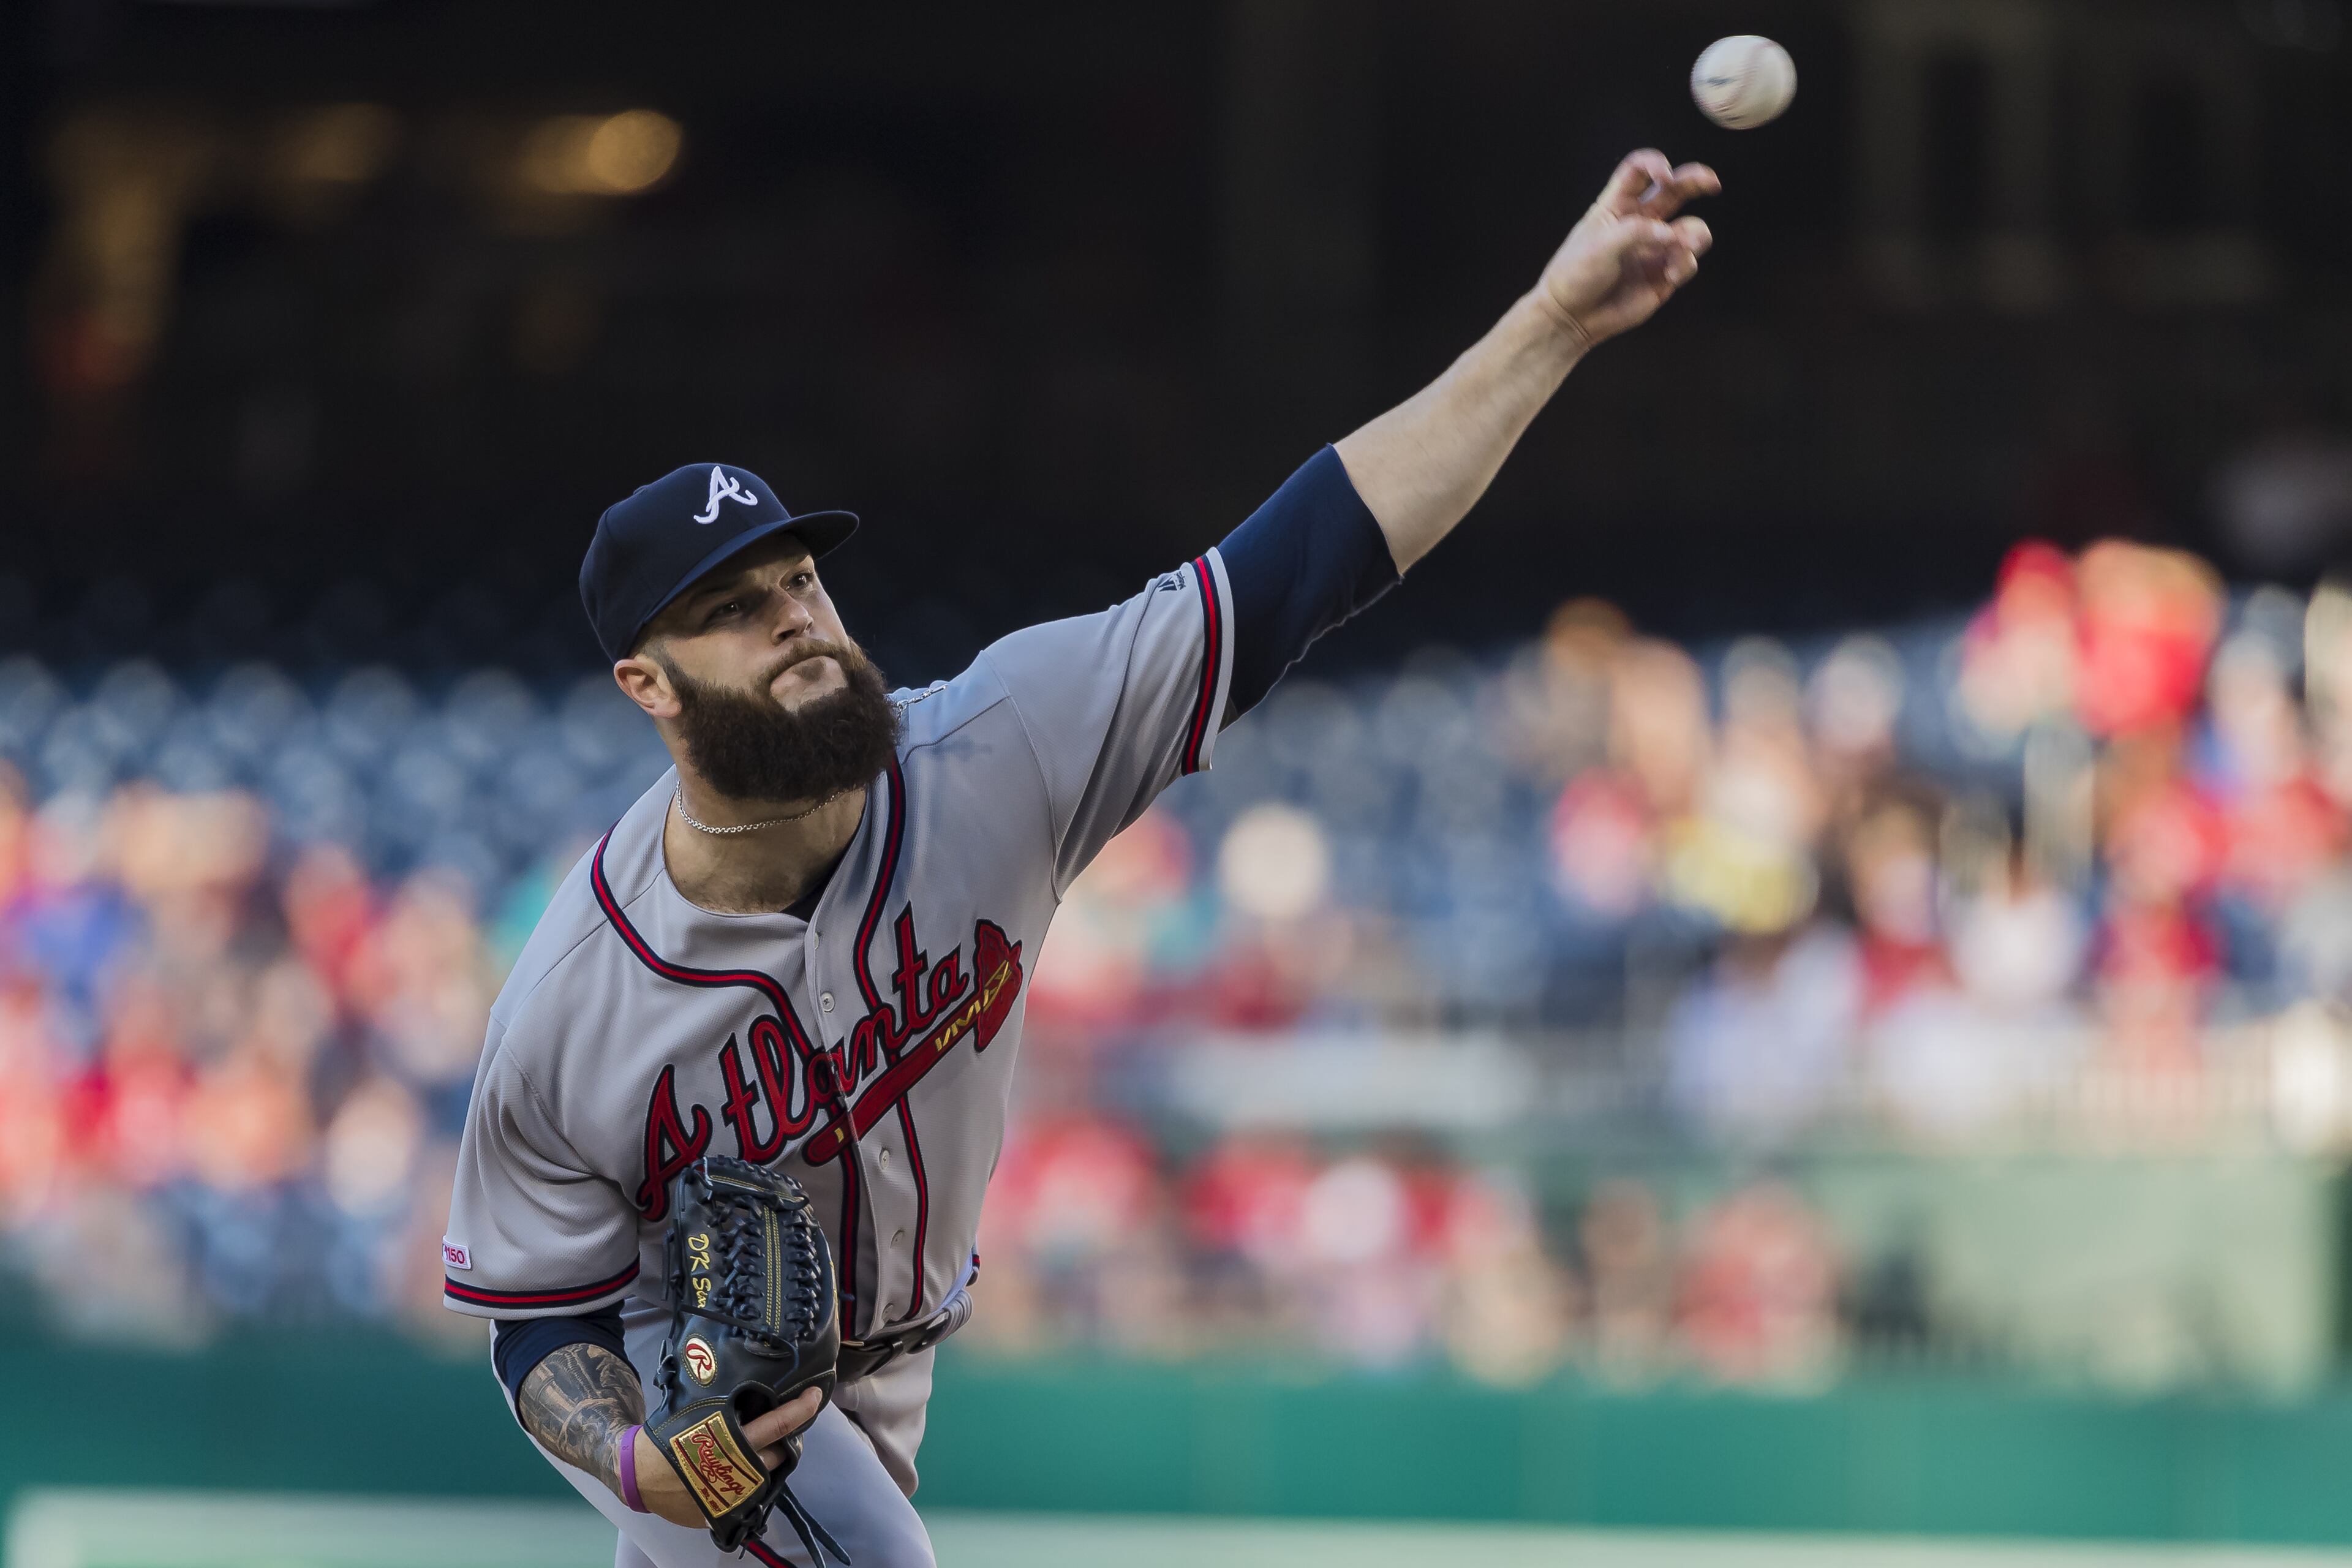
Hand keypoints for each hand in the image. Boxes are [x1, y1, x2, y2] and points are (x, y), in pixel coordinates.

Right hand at [631, 1388, 824, 1529]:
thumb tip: (751, 1390)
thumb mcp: (696, 1414)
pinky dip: (747, 1483)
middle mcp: (737, 1472)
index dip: (802, 1409)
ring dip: (767, 1463)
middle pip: (778, 1455)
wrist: (638, 1474)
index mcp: (731, 1443)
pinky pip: (747, 1498)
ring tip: (758, 1450)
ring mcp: (731, 1497)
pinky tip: (738, 1471)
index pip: (778, 1424)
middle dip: (784, 1441)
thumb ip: (725, 1409)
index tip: (816, 1396)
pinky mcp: (721, 1515)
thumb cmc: (667, 1438)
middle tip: (780, 1429)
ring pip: (766, 1478)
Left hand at [1535, 149, 1717, 347]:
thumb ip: (1636, 233)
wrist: (1571, 317)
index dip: (1655, 164)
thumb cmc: (1575, 275)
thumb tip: (1671, 234)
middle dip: (1696, 181)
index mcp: (1616, 206)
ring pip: (1691, 228)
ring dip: (1695, 233)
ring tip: (1685, 245)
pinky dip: (1685, 264)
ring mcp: (1654, 248)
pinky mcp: (1664, 274)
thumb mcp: (1600, 245)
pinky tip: (1670, 276)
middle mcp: (1640, 222)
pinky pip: (1688, 262)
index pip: (1638, 171)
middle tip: (1712, 183)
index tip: (1665, 174)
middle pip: (1674, 190)